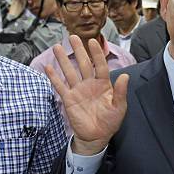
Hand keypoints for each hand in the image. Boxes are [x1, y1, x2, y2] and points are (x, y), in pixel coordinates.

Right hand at [45, 36, 128, 154]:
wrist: (96, 136)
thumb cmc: (110, 121)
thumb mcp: (119, 107)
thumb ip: (121, 92)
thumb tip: (124, 76)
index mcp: (103, 84)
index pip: (100, 66)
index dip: (97, 54)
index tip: (93, 41)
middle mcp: (90, 84)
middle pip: (83, 64)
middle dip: (78, 50)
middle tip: (73, 36)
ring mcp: (78, 90)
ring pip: (70, 72)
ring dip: (63, 59)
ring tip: (57, 46)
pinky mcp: (69, 99)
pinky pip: (60, 86)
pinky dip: (54, 77)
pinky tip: (48, 67)